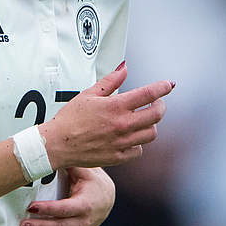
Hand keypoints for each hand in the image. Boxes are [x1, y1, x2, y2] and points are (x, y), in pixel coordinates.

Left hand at [20, 167, 114, 225]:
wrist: (106, 198)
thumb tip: (51, 151)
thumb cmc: (91, 182)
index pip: (65, 208)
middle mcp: (84, 221)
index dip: (48, 209)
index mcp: (85, 203)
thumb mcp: (84, 171)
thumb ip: (69, 164)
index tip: (31, 207)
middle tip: (23, 225)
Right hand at [38, 63, 173, 168]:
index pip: (148, 94)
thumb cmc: (70, 119)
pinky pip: (139, 150)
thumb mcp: (89, 94)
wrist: (57, 145)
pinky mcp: (118, 157)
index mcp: (116, 107)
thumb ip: (110, 81)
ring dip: (151, 125)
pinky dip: (139, 143)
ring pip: (151, 134)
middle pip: (156, 115)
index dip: (162, 87)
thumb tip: (124, 68)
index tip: (169, 85)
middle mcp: (123, 125)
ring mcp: (122, 142)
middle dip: (161, 107)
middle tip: (157, 104)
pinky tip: (131, 137)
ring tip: (143, 120)